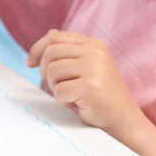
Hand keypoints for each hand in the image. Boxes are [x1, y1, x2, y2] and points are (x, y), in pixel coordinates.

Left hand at [27, 30, 145, 138]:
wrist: (125, 121)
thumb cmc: (102, 96)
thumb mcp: (89, 66)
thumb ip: (70, 51)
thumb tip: (49, 34)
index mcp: (94, 45)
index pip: (54, 37)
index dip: (37, 49)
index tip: (30, 63)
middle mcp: (95, 52)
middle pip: (50, 53)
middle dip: (46, 72)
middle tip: (58, 85)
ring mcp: (94, 68)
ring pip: (52, 71)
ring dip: (55, 88)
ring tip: (72, 95)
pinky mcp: (90, 86)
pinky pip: (58, 91)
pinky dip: (62, 101)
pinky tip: (77, 103)